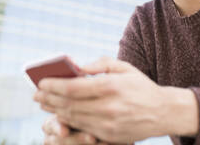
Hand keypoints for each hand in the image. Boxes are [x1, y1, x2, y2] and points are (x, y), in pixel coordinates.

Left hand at [34, 57, 168, 142]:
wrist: (163, 112)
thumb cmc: (142, 87)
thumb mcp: (124, 68)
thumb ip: (100, 64)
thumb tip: (77, 66)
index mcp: (111, 86)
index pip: (73, 87)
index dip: (53, 85)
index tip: (40, 82)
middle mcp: (108, 107)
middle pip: (69, 104)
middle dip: (48, 99)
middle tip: (35, 94)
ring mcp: (108, 124)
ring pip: (73, 118)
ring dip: (54, 110)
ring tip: (43, 103)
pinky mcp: (109, 136)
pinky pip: (83, 128)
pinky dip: (68, 120)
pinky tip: (60, 114)